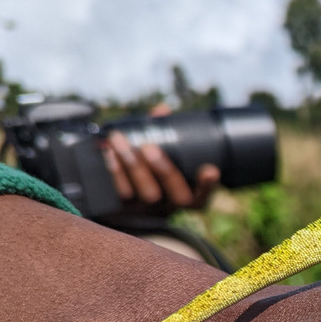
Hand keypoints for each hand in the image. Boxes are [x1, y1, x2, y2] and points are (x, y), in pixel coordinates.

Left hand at [102, 106, 219, 212]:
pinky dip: (116, 172)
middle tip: (150, 147)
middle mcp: (175, 207)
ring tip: (120, 140)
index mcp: (192, 197)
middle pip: (177, 196)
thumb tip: (162, 110)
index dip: (209, 185)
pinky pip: (123, 194)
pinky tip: (110, 153)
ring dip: (133, 166)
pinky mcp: (129, 211)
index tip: (210, 170)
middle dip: (164, 169)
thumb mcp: (166, 154)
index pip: (206, 194)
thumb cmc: (154, 170)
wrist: (125, 197)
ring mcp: (153, 211)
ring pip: (147, 195)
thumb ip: (167, 135)